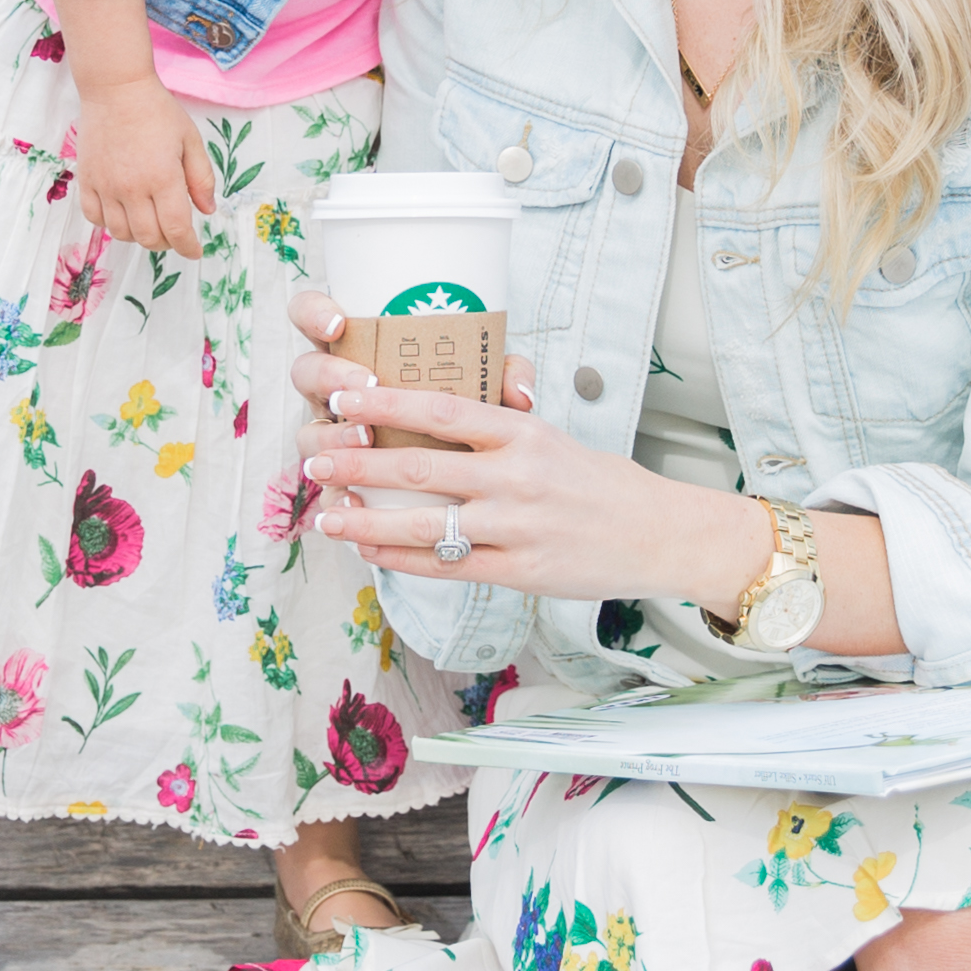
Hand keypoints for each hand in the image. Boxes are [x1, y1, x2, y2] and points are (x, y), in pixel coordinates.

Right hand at [74, 65, 218, 256]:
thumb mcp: (190, 140)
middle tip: (174, 233)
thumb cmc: (157, 111)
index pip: (176, 229)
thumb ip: (201, 178)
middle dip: (167, 242)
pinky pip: (95, 218)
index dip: (188, 247)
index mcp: (163, 177)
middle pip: (149, 237)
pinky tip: (122, 213)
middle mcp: (132, 187)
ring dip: (139, 235)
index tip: (194, 250)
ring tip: (150, 221)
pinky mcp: (88, 181)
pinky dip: (110, 224)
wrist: (116, 89)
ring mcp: (106, 186)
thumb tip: (207, 210)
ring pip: (121, 233)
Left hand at [287, 295, 754, 604]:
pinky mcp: (519, 573)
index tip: (341, 398)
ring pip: (422, 525)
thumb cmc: (598, 482)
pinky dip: (402, 562)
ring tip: (326, 516)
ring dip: (365, 521)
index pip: (439, 408)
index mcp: (521, 432)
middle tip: (313, 458)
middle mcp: (515, 476)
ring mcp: (515, 528)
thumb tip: (432, 412)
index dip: (383, 403)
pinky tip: (369, 554)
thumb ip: (496, 426)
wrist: (658, 533)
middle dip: (356, 463)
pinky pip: (446, 567)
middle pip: (418, 466)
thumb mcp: (551, 436)